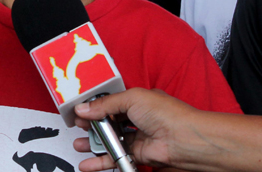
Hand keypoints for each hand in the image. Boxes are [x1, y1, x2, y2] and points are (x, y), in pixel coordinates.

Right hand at [73, 88, 196, 170]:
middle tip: (78, 127)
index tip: (80, 110)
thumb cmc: (165, 113)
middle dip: (92, 125)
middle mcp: (136, 118)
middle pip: (108, 122)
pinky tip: (88, 163)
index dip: (95, 106)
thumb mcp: (131, 99)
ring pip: (110, 141)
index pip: (110, 102)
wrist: (183, 139)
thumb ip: (105, 105)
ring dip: (94, 144)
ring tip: (79, 145)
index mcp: (136, 100)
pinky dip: (101, 161)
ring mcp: (137, 137)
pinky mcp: (137, 155)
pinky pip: (115, 157)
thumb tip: (84, 108)